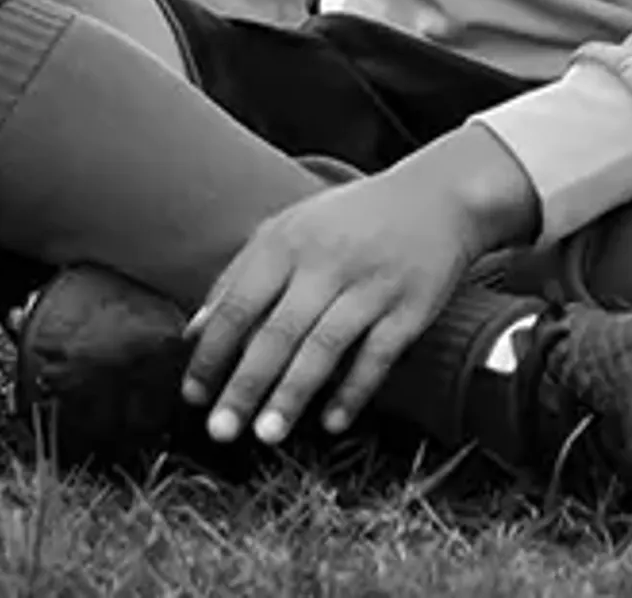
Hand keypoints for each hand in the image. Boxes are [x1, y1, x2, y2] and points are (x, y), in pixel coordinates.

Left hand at [183, 128, 532, 447]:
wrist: (437, 197)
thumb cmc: (352, 220)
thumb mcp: (290, 229)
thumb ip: (240, 274)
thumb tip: (195, 329)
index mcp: (288, 243)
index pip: (238, 305)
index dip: (212, 353)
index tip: (193, 394)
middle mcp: (327, 264)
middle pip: (276, 333)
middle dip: (244, 386)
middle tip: (221, 429)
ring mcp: (371, 286)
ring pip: (324, 347)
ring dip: (292, 394)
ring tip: (267, 435)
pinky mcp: (410, 308)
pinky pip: (377, 356)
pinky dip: (354, 391)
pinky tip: (332, 422)